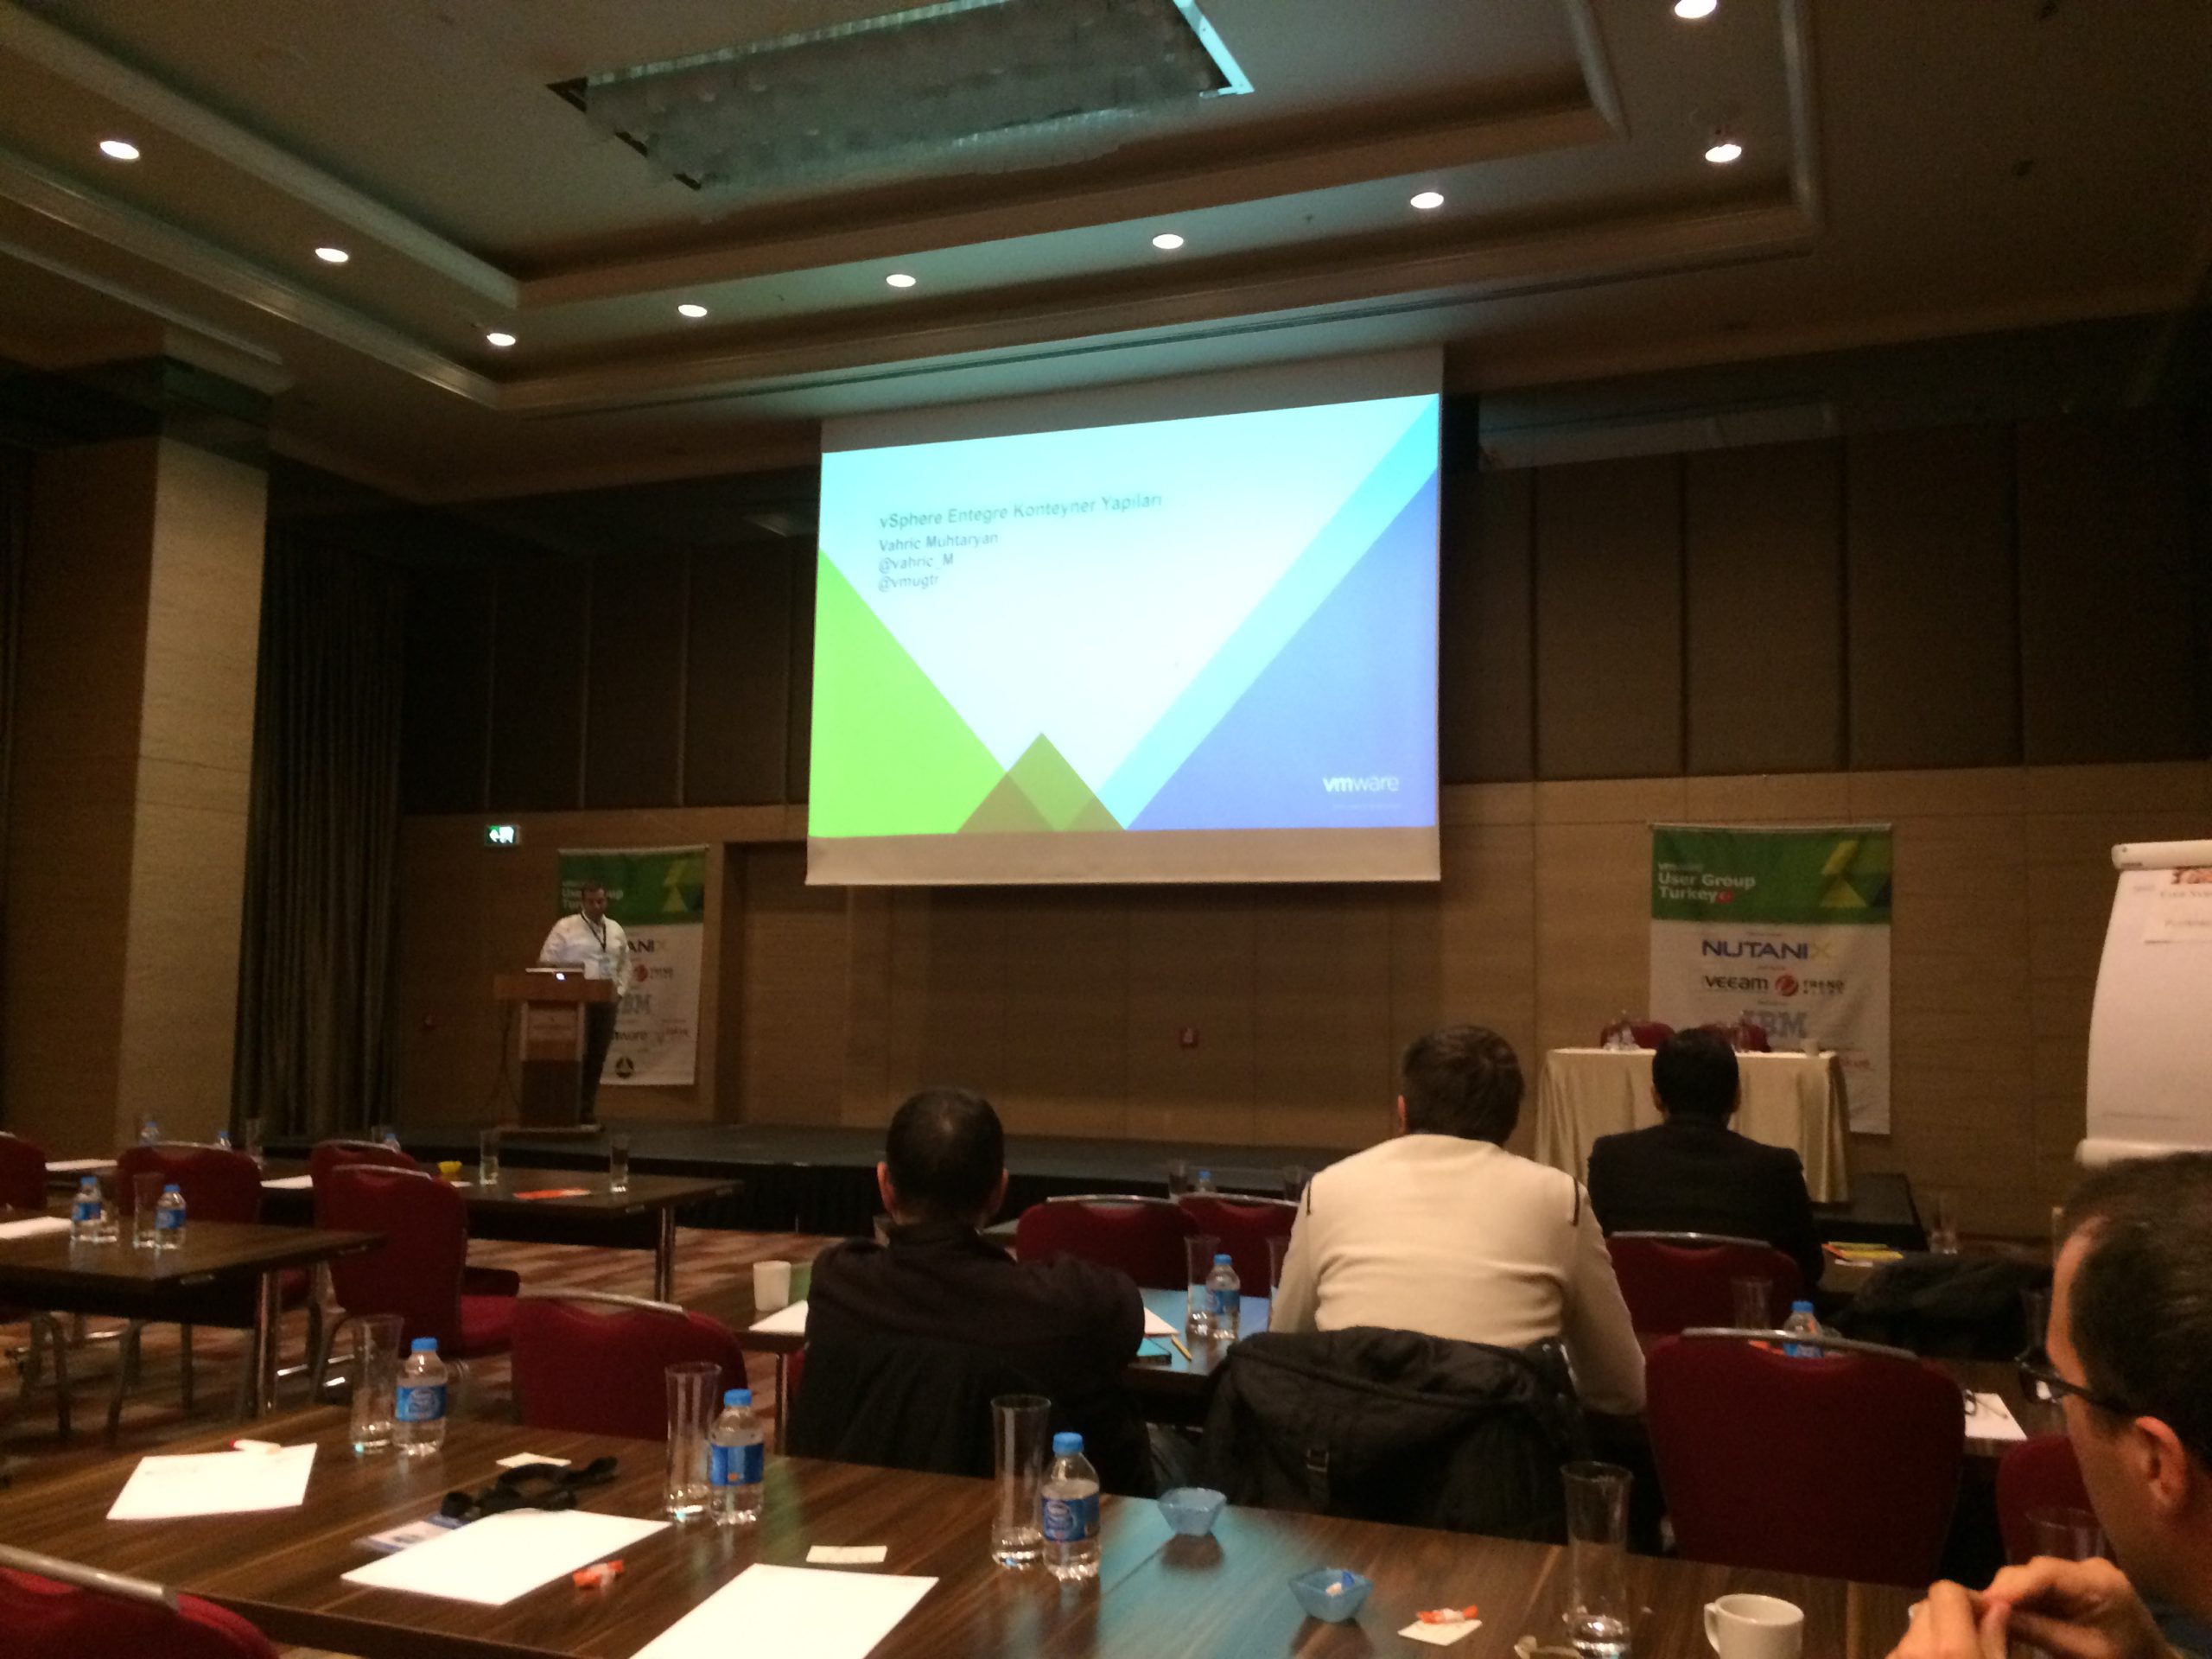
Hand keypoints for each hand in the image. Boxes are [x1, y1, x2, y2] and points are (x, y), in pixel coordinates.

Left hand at [1886, 1580, 2008, 1658]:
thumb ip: (1995, 1640)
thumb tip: (1997, 1606)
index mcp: (1948, 1647)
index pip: (1946, 1590)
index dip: (1969, 1598)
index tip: (1987, 1617)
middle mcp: (1913, 1647)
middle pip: (1929, 1606)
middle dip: (1952, 1617)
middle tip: (1976, 1640)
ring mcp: (1894, 1657)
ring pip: (1915, 1629)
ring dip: (1936, 1636)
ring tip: (1957, 1657)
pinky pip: (1904, 1649)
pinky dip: (1921, 1652)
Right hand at [1984, 1557, 2174, 1658]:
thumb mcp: (2082, 1654)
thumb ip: (2037, 1631)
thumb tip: (1987, 1615)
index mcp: (2100, 1583)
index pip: (2044, 1573)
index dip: (2009, 1587)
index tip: (1978, 1604)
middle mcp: (2088, 1568)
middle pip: (2034, 1572)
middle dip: (2004, 1593)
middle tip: (1975, 1617)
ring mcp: (2081, 1574)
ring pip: (2031, 1578)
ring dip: (2009, 1598)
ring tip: (1986, 1619)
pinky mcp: (2074, 1584)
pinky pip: (2039, 1587)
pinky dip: (2022, 1602)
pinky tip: (2007, 1617)